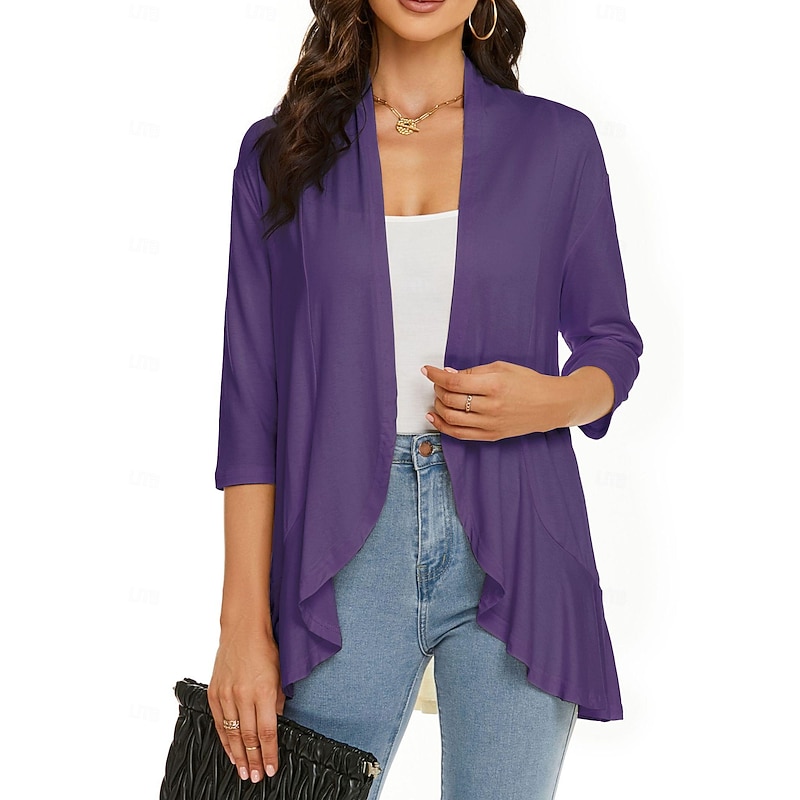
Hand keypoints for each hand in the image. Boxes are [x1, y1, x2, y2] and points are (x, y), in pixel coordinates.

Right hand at [207, 625, 285, 783]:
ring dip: (238, 756)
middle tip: (256, 778)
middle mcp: (244, 695)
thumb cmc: (266, 650)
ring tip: (243, 772)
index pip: (268, 731)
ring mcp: (226, 694)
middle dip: (253, 760)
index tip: (271, 769)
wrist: (242, 631)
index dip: (269, 754)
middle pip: (248, 737)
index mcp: (264, 691)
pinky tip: (229, 752)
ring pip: (231, 733)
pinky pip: (219, 722)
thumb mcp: (281, 675)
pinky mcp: (214, 692)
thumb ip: (279, 701)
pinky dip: (224, 740)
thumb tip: (277, 723)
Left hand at [420, 360, 570, 439]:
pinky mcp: (491, 436)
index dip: (435, 376)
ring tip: (438, 398)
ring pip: (451, 419)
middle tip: (437, 382)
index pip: (454, 382)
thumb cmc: (528, 382)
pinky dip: (443, 426)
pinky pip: (460, 434)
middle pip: (450, 400)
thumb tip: (447, 374)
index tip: (426, 370)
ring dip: (438, 406)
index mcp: (494, 385)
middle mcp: (491, 406)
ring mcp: (491, 424)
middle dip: (437, 389)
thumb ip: (473, 372)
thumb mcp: (502, 367)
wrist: (551, 405)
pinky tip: (435, 417)